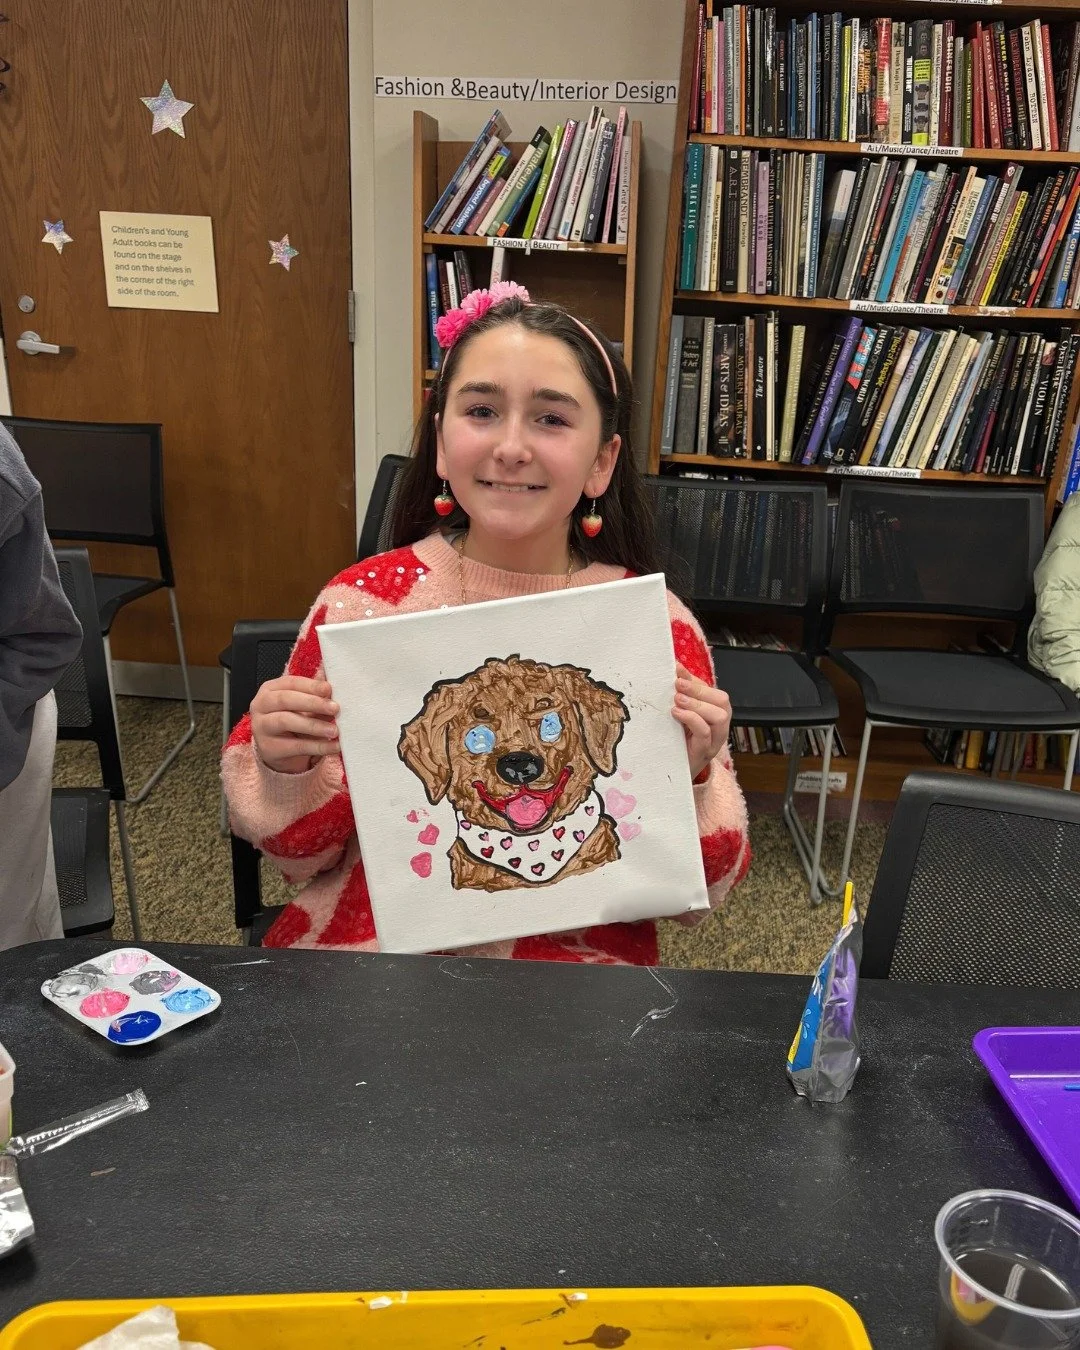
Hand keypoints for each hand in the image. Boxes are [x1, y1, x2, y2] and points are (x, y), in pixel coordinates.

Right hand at [249, 675, 339, 774]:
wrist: (277, 751)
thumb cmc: (291, 720)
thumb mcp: (302, 706)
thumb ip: (316, 695)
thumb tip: (332, 682)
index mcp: (270, 690)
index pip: (290, 683)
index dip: (310, 685)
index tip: (329, 689)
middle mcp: (261, 706)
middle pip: (285, 699)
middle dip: (312, 703)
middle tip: (335, 708)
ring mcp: (262, 727)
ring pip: (286, 722)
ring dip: (314, 726)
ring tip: (335, 730)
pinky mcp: (269, 749)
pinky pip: (295, 746)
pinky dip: (318, 747)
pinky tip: (334, 747)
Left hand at [672, 665, 731, 781]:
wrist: (673, 774)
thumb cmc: (678, 742)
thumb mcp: (680, 716)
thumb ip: (681, 695)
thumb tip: (676, 669)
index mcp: (715, 714)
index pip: (713, 691)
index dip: (696, 679)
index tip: (677, 670)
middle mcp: (720, 727)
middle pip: (722, 701)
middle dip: (699, 689)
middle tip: (677, 684)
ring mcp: (715, 741)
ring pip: (719, 716)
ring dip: (697, 704)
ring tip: (677, 700)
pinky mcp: (704, 753)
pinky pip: (705, 733)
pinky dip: (692, 719)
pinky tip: (677, 713)